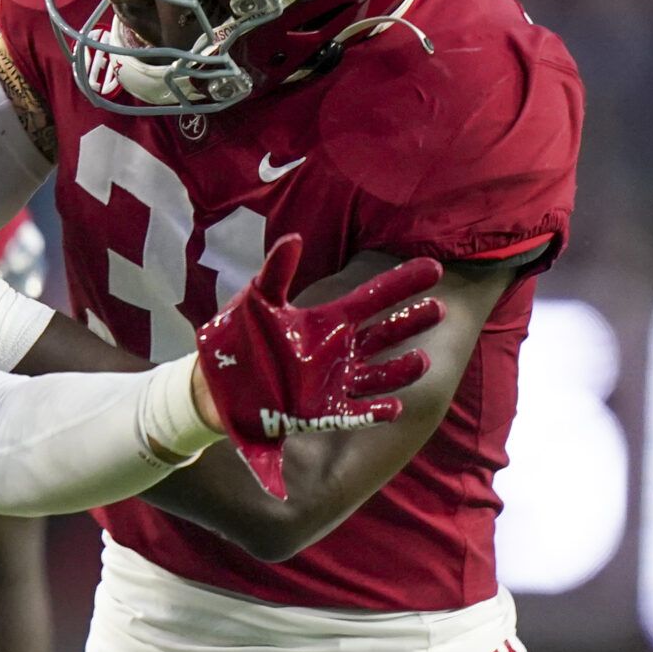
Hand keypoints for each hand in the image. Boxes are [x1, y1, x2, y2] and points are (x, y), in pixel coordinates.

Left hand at [193, 236, 443, 498]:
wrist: (214, 383)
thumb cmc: (236, 338)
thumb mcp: (255, 302)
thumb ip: (276, 273)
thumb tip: (293, 239)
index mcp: (328, 321)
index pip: (373, 298)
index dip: (402, 283)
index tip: (433, 268)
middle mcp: (339, 350)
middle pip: (386, 334)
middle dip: (411, 323)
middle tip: (439, 310)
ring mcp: (335, 381)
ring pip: (380, 374)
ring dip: (401, 370)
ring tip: (422, 359)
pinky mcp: (324, 411)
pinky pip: (357, 412)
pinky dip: (375, 412)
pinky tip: (393, 408)